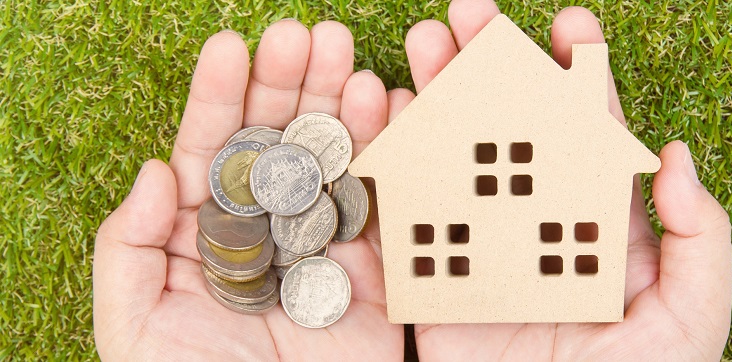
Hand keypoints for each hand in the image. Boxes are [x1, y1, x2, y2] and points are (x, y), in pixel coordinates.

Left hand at [93, 21, 402, 359]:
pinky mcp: (372, 268)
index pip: (211, 152)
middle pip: (276, 142)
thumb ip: (128, 251)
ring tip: (344, 50)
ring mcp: (322, 245)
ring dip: (338, 101)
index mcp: (206, 239)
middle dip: (288, 84)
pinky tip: (384, 103)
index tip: (230, 47)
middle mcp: (266, 231)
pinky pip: (379, 201)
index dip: (218, 98)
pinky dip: (386, 151)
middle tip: (303, 34)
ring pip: (330, 159)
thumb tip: (153, 172)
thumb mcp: (134, 331)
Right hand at [390, 1, 731, 359]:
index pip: (587, 136)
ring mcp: (480, 249)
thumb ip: (698, 240)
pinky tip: (385, 116)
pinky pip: (409, 217)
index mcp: (596, 227)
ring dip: (437, 98)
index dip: (578, 77)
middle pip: (509, 131)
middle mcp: (534, 226)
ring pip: (455, 159)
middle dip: (490, 67)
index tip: (569, 26)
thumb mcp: (690, 319)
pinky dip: (393, 165)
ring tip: (421, 44)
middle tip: (469, 12)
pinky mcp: (434, 282)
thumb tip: (675, 155)